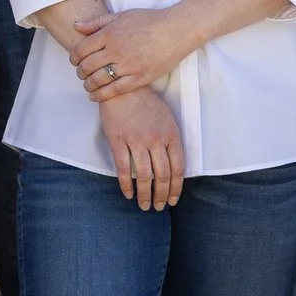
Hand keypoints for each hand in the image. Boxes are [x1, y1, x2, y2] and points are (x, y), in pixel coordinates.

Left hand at [70, 7, 192, 101]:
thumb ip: (97, 22)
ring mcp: (128, 65)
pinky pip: (115, 90)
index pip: (82, 49)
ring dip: (88, 84)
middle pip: (88, 66)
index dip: (74, 57)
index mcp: (110, 33)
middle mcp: (117, 50)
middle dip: (80, 72)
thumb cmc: (149, 20)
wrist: (176, 31)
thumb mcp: (121, 16)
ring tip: (87, 85)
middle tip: (80, 73)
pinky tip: (95, 96)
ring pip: (99, 80)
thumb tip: (75, 26)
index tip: (74, 60)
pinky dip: (102, 95)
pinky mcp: (140, 78)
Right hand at [98, 90, 182, 209]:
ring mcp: (136, 140)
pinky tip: (128, 194)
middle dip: (162, 195)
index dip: (176, 188)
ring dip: (145, 194)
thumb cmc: (146, 103)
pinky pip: (122, 168)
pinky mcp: (118, 140)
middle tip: (158, 207)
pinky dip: (126, 184)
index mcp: (170, 134)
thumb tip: (174, 168)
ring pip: (144, 175)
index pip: (178, 168)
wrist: (123, 88)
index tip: (173, 200)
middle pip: (162, 175)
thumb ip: (171, 141)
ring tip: (144, 205)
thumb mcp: (167, 119)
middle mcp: (155, 139)